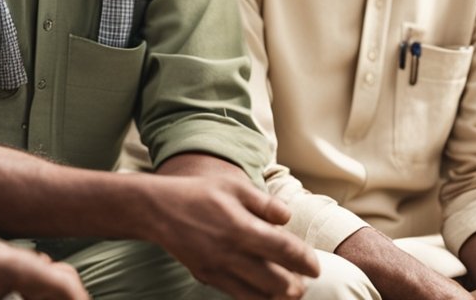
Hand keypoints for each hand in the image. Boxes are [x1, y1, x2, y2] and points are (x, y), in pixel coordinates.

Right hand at [153, 154, 319, 299]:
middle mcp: (230, 253)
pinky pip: (236, 295)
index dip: (305, 261)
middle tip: (306, 282)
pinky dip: (255, 298)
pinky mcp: (206, 277)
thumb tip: (287, 218)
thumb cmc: (201, 193)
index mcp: (241, 227)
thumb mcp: (235, 187)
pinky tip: (265, 294)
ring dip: (277, 297)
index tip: (317, 268)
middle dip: (296, 286)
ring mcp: (217, 269)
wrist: (159, 210)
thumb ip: (265, 203)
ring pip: (256, 296)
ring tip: (290, 292)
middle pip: (275, 281)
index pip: (283, 250)